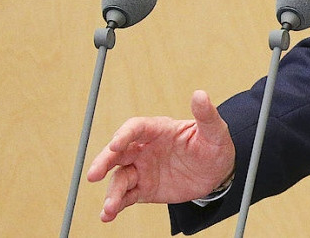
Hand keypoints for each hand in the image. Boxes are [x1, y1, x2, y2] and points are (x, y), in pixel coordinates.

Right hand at [86, 90, 235, 221]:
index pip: (135, 128)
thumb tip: (200, 94)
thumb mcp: (215, 131)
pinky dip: (116, 205)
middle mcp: (145, 149)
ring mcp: (142, 169)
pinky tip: (108, 214)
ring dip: (112, 192)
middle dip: (104, 162)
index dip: (124, 135)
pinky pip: (126, 196)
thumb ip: (206, 115)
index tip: (115, 145)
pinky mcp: (144, 188)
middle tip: (93, 175)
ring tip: (108, 209)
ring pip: (120, 178)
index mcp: (158, 130)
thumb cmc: (214, 146)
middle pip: (118, 152)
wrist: (216, 173)